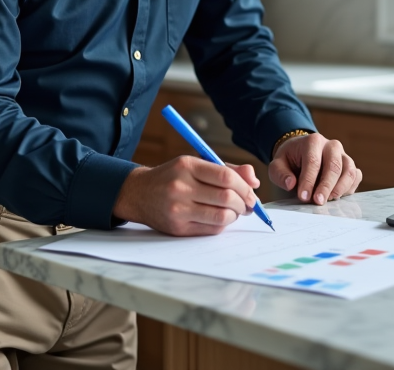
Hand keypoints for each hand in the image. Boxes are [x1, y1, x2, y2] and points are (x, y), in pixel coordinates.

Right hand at [113, 156, 260, 235]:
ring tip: (234, 211)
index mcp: (187, 166)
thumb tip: (254, 181)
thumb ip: (226, 170)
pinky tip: (219, 218)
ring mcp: (178, 209)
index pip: (226, 177)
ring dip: (235, 216)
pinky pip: (211, 229)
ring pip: (221, 217)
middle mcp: (181, 187)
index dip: (244, 187)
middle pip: (226, 198)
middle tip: (246, 205)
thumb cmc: (173, 176)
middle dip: (243, 203)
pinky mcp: (178, 228)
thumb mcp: (195, 164)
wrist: (139, 193)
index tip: (251, 192)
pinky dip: (222, 224)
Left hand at [268, 133, 361, 204]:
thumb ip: (280, 174)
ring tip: (328, 200)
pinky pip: (356, 176)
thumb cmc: (290, 159)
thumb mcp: (277, 164)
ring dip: (340, 188)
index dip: (309, 181)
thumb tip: (291, 184)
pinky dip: (350, 188)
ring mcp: (343, 155)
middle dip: (326, 186)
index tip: (304, 197)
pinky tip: (337, 196)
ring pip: (349, 171)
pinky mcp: (350, 165)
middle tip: (318, 202)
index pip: (313, 162)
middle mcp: (331, 146)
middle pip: (334, 166)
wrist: (301, 152)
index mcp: (313, 141)